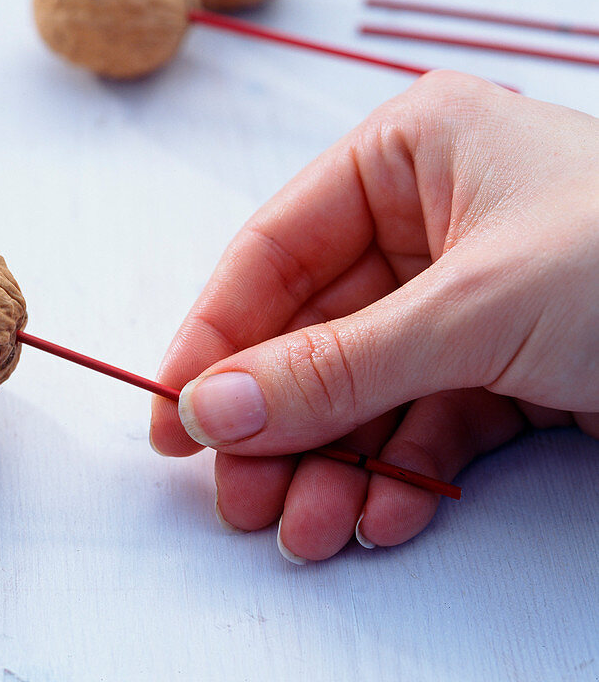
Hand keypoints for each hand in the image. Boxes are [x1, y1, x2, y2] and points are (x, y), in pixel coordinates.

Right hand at [150, 71, 598, 561]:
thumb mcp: (473, 310)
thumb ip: (335, 366)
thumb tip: (211, 410)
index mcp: (410, 152)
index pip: (276, 249)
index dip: (217, 336)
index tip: (173, 417)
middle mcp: (430, 213)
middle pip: (315, 329)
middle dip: (278, 421)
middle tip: (238, 496)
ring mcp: (468, 290)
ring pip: (366, 383)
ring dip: (332, 461)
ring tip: (304, 529)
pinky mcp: (509, 357)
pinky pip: (428, 415)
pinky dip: (402, 470)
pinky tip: (379, 515)